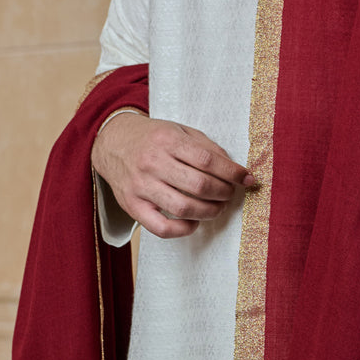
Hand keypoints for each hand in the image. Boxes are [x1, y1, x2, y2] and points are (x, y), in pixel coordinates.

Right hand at [91, 109, 255, 238]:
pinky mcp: (132, 206)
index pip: (208, 160)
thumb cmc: (152, 137)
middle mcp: (153, 163)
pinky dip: (183, 229)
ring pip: (183, 208)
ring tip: (217, 207)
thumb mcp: (179, 130)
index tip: (247, 178)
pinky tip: (195, 222)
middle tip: (230, 193)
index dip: (232, 172)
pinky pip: (161, 228)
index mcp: (168, 140)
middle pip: (198, 186)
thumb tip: (233, 168)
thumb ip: (206, 147)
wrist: (112, 142)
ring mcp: (141, 186)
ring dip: (209, 211)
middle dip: (223, 193)